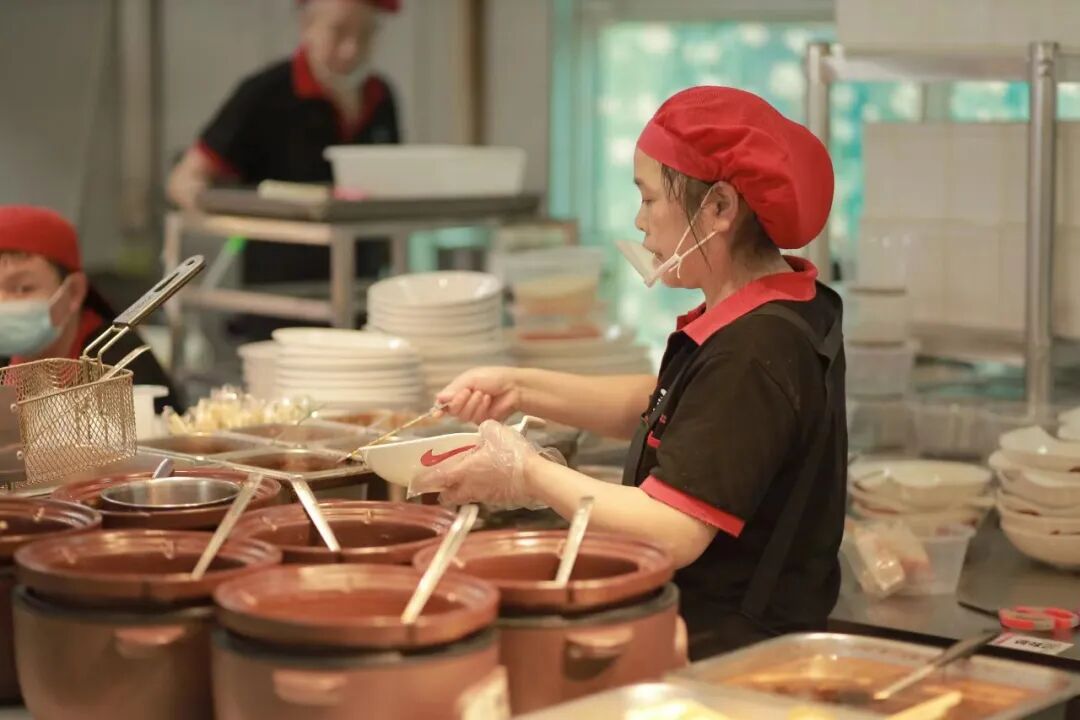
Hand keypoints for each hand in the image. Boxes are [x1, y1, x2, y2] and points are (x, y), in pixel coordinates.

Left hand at [410, 420, 539, 508]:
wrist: (536, 478)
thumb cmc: (512, 456)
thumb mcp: (494, 432)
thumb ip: (483, 430)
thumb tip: (483, 430)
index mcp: (463, 471)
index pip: (435, 479)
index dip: (423, 481)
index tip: (416, 481)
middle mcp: (469, 487)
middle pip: (447, 496)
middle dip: (442, 491)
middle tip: (443, 481)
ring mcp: (484, 496)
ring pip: (464, 497)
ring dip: (461, 490)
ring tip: (468, 478)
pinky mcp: (498, 501)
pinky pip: (483, 497)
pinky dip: (481, 490)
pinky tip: (490, 480)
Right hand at [435, 367, 521, 423]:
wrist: (513, 386)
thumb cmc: (493, 378)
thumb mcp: (471, 378)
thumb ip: (454, 389)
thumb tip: (439, 398)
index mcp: (459, 392)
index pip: (445, 403)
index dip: (440, 409)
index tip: (437, 414)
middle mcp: (464, 404)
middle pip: (452, 411)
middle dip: (459, 401)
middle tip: (469, 392)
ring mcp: (474, 414)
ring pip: (463, 416)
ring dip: (473, 404)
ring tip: (483, 394)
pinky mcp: (484, 422)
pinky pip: (475, 419)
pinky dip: (481, 409)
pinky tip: (489, 401)